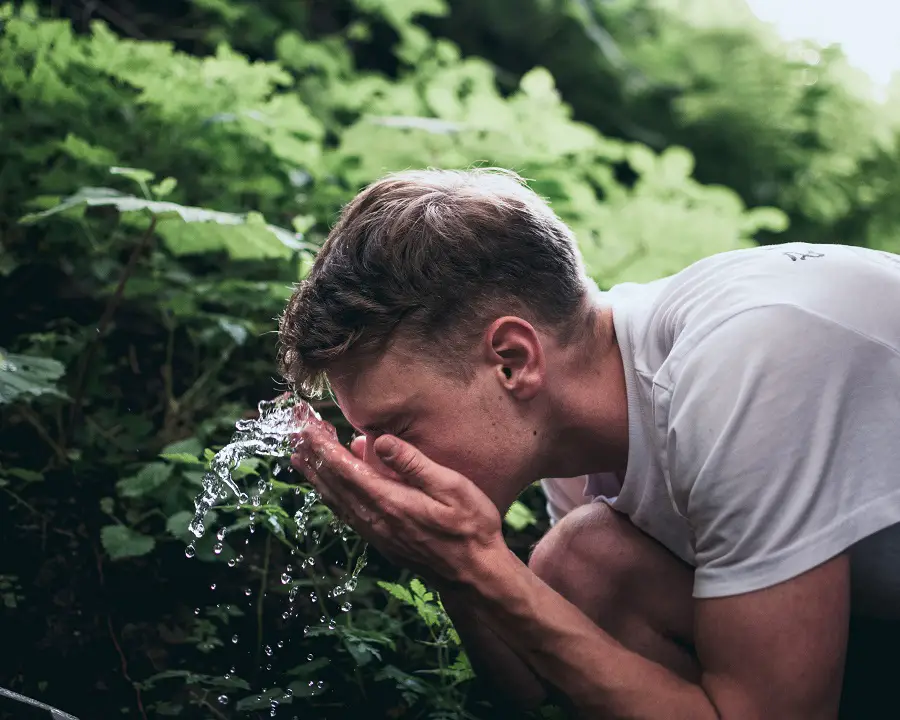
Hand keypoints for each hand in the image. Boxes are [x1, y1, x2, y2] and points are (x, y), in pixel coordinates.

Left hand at [290, 422, 505, 584]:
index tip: (304, 426)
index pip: (343, 469)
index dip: (321, 446)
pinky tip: (328, 486)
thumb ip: (413, 464)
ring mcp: (375, 532)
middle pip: (332, 482)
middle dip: (312, 455)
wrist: (474, 575)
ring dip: (315, 475)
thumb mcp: (451, 488)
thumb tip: (379, 441)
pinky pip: (345, 512)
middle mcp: (374, 518)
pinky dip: (330, 494)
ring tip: (299, 455)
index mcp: (388, 501)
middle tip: (294, 432)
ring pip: (335, 499)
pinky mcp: (380, 539)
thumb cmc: (470, 528)